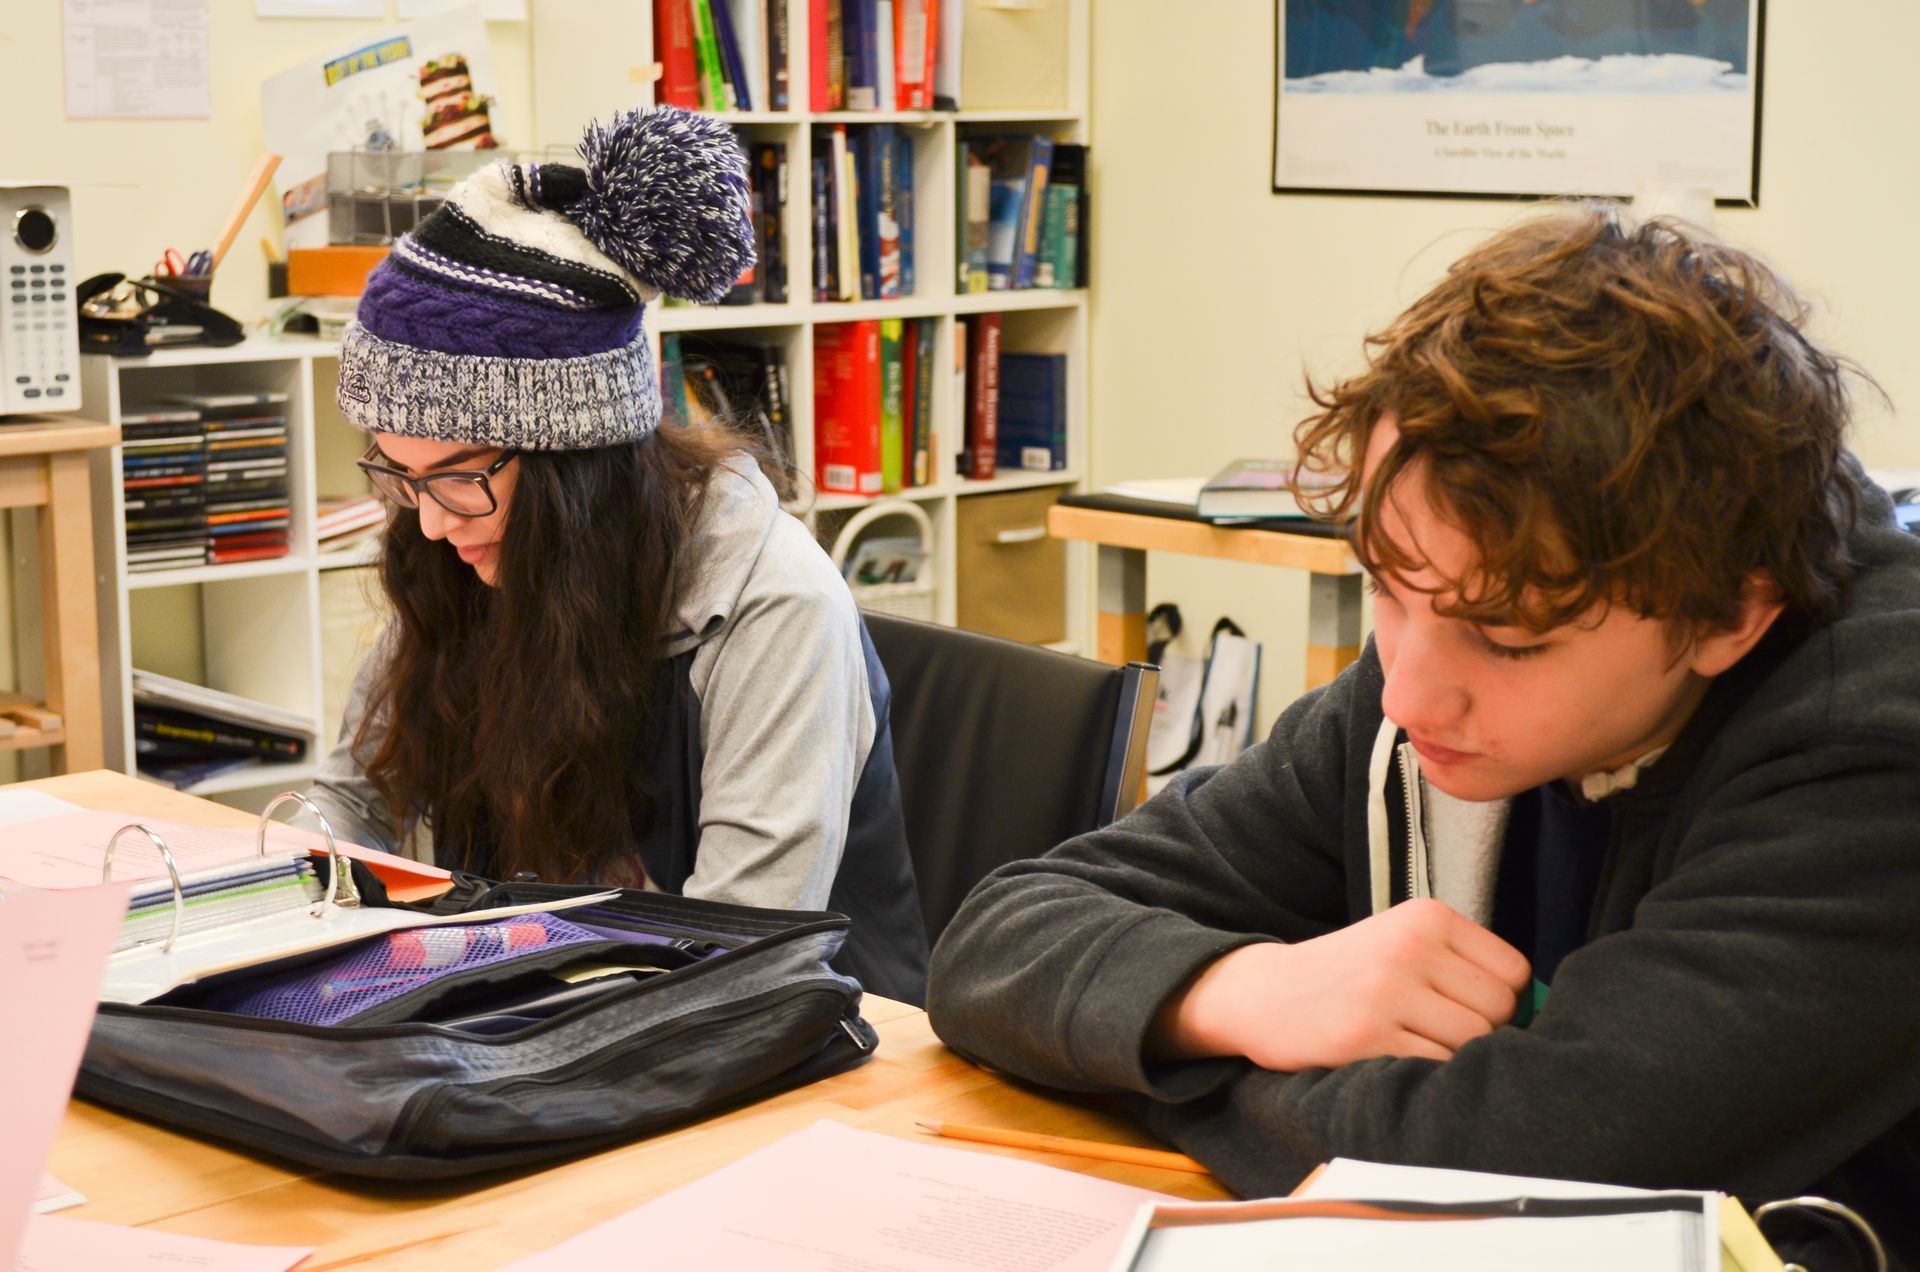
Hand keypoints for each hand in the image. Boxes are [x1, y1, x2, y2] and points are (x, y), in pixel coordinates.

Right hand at [1150, 899, 1530, 1070]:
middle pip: (1499, 1010)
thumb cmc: (1347, 975)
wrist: (1262, 993)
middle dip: (1479, 1032)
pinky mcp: (1365, 1035)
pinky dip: (1424, 1074)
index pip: (1514, 971)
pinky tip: (1393, 1059)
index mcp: (1426, 917)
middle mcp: (1410, 946)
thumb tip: (1535, 1011)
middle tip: (1434, 1031)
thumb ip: (1460, 964)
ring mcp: (1387, 991)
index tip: (1462, 1008)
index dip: (1500, 1001)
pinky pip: (1433, 1068)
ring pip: (1471, 1043)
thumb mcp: (1401, 942)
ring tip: (1412, 1045)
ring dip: (1451, 1057)